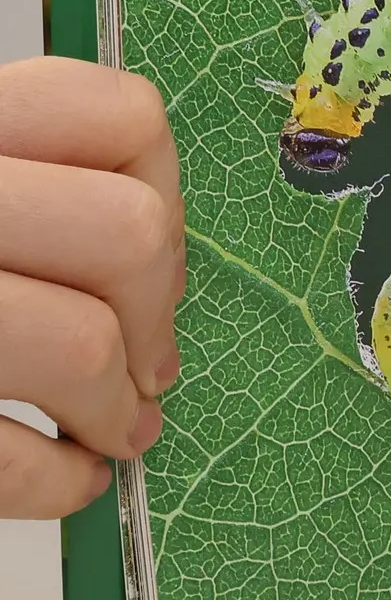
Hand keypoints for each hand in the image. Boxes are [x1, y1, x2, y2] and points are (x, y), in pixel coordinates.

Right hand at [0, 58, 184, 518]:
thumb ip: (45, 189)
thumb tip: (156, 245)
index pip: (121, 114)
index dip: (165, 191)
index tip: (152, 249)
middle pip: (126, 235)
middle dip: (153, 314)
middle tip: (145, 363)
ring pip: (79, 347)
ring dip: (113, 408)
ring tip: (110, 428)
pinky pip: (7, 459)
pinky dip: (55, 484)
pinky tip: (59, 478)